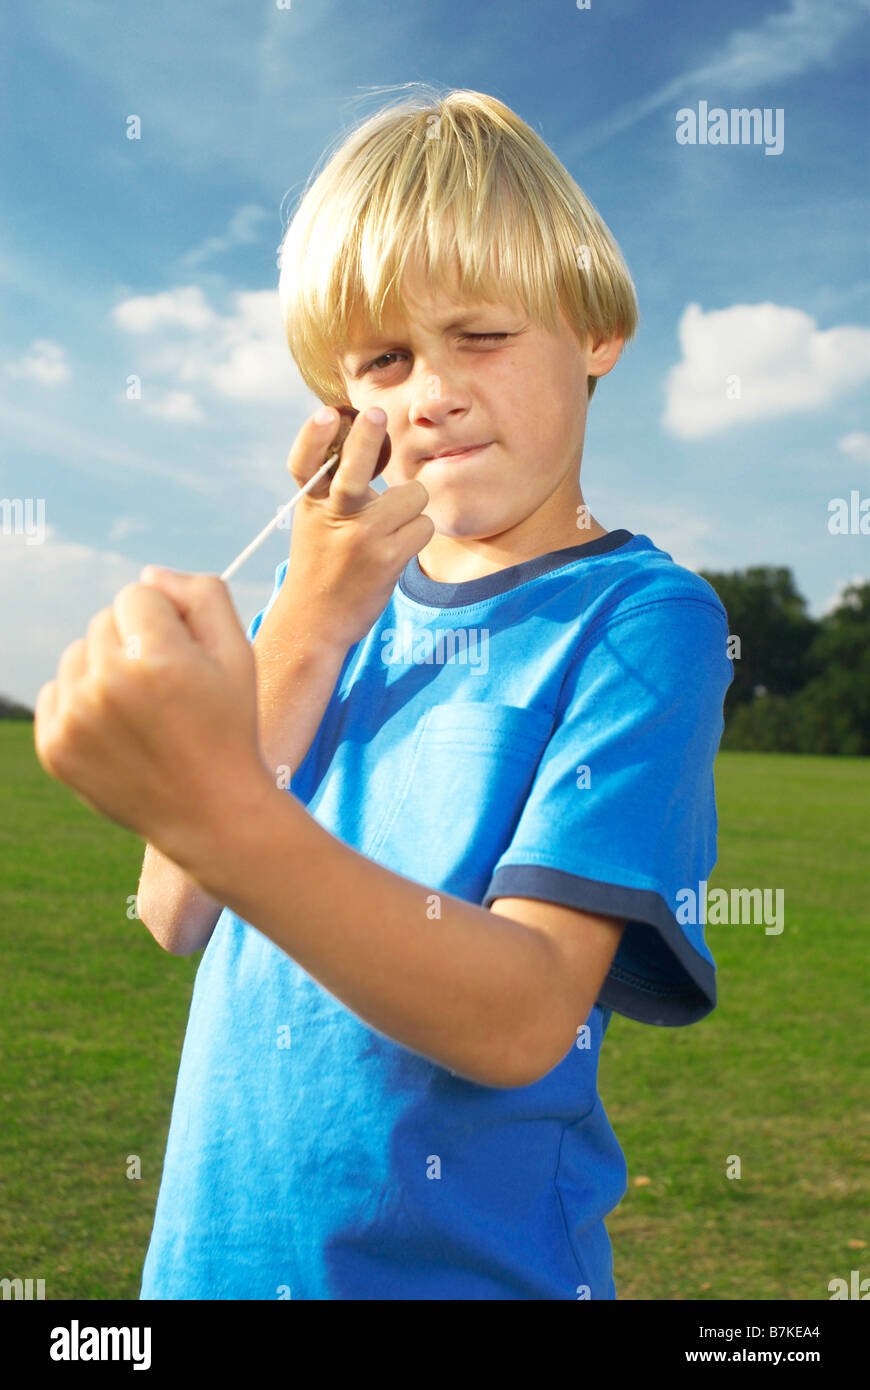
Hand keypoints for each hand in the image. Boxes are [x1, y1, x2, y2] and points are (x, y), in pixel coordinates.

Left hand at [33, 570, 273, 870]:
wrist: (210, 813)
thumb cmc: (228, 725)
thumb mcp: (238, 652)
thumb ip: (201, 594)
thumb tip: (148, 575)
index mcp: (156, 657)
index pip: (138, 593)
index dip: (168, 621)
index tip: (186, 658)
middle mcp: (107, 685)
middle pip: (105, 620)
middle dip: (134, 642)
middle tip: (167, 688)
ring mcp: (75, 718)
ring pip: (78, 654)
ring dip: (105, 669)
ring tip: (142, 708)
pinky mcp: (55, 745)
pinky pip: (55, 691)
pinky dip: (82, 702)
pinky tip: (117, 728)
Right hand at [280, 406, 434, 649]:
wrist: (314, 621)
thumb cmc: (322, 561)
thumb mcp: (315, 519)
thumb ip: (335, 485)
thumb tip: (374, 439)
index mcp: (310, 501)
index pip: (305, 462)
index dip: (314, 435)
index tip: (328, 412)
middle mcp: (333, 515)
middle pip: (353, 468)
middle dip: (367, 436)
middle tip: (375, 413)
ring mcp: (362, 537)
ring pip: (412, 496)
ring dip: (411, 508)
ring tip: (391, 528)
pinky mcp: (388, 558)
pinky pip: (424, 525)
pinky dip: (418, 533)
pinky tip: (398, 549)